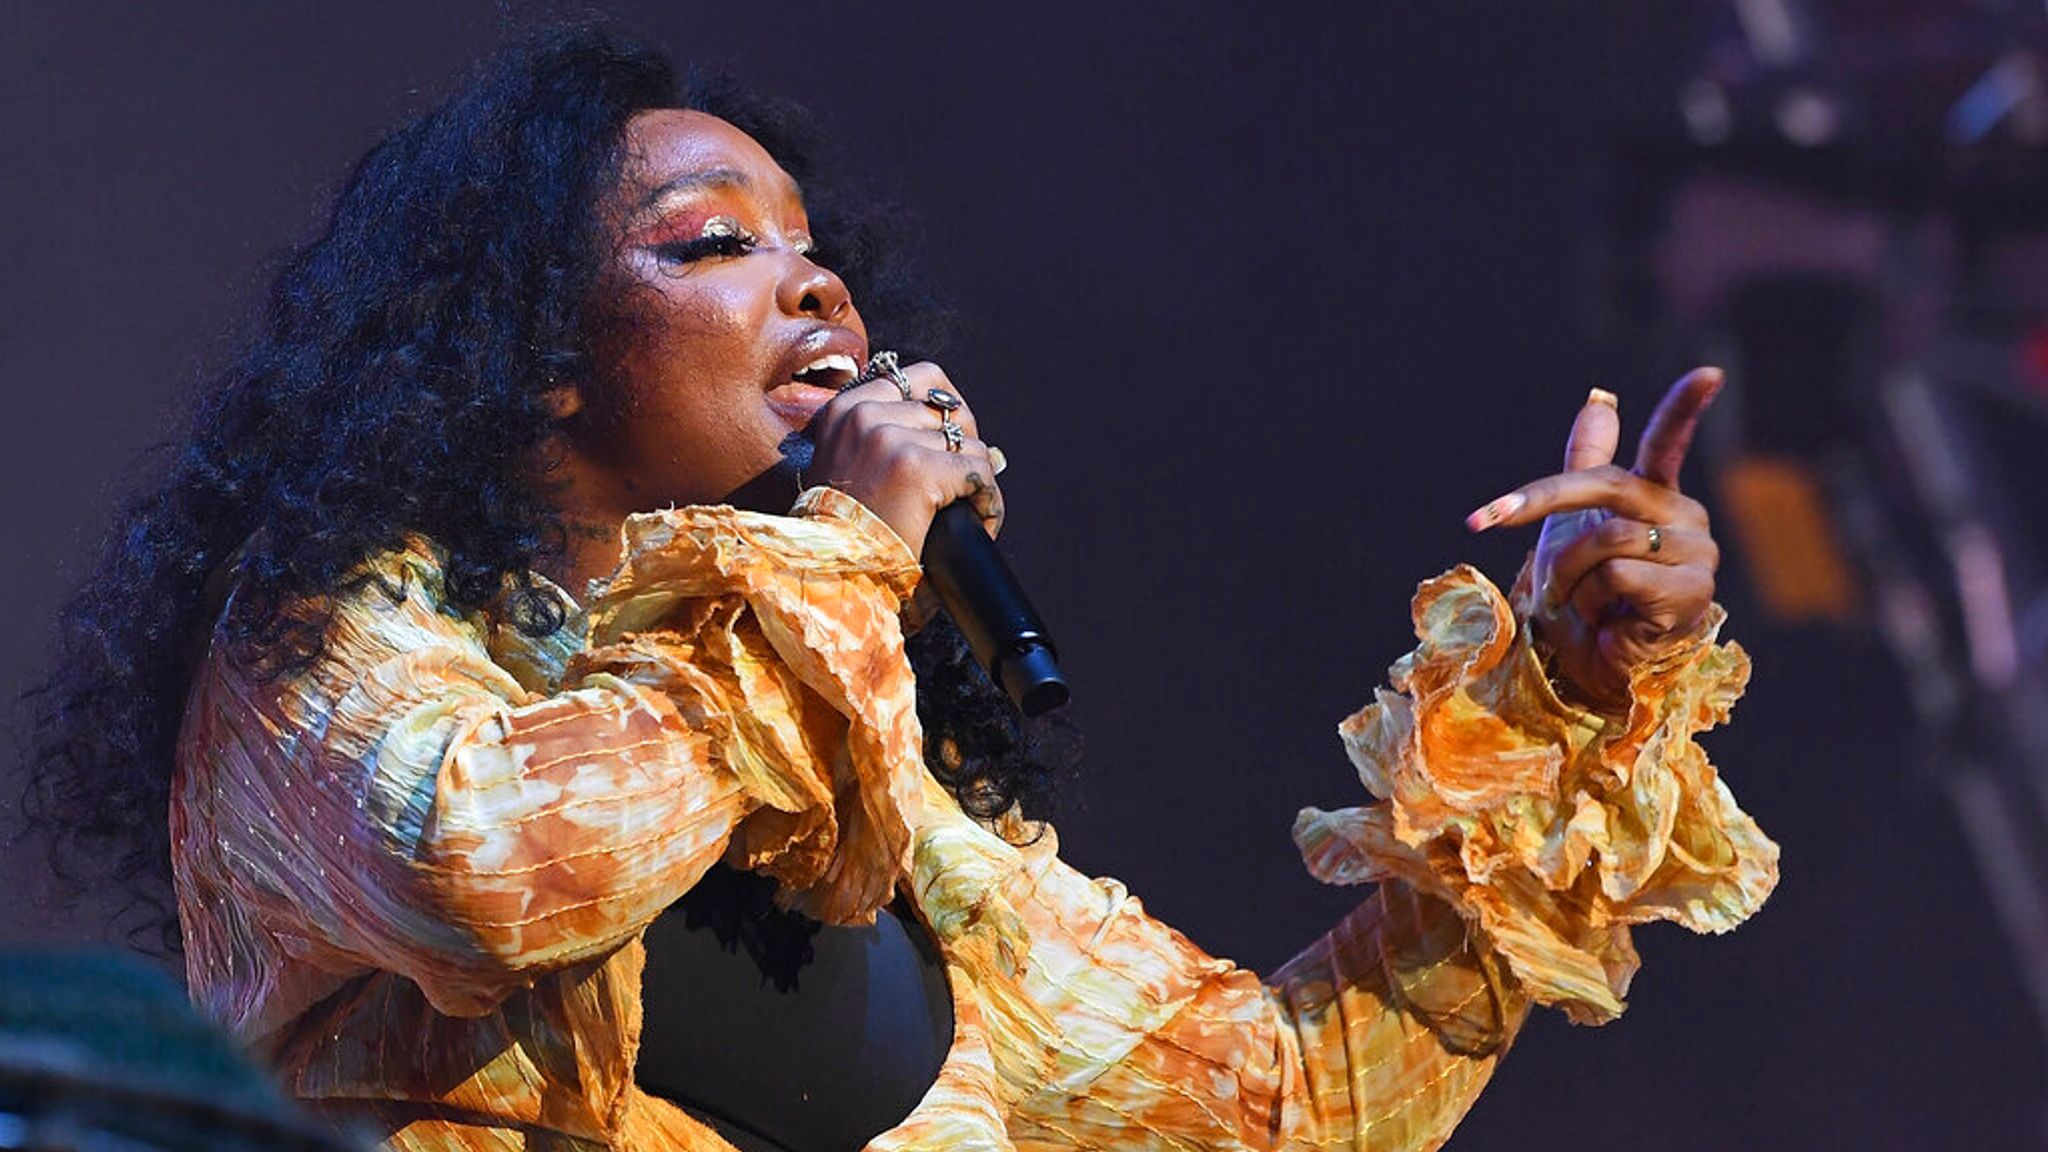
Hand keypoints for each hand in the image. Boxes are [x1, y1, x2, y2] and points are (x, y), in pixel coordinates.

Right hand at [807, 360, 1003, 556]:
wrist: (830, 575)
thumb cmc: (843, 534)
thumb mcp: (853, 472)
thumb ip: (902, 444)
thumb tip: (994, 451)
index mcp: (845, 409)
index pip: (921, 377)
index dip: (948, 409)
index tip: (952, 442)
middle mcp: (864, 415)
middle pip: (950, 410)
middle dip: (966, 448)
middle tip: (965, 486)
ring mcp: (888, 438)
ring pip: (969, 444)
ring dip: (978, 481)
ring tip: (972, 511)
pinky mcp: (915, 468)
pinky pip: (977, 471)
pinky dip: (989, 500)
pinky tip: (981, 521)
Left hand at [1464, 368, 1723, 712]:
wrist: (1590, 667)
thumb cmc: (1585, 596)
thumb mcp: (1573, 524)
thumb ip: (1586, 465)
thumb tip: (1600, 401)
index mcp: (1659, 498)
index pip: (1670, 443)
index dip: (1684, 407)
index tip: (1709, 371)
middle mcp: (1688, 519)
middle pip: (1606, 486)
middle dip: (1541, 502)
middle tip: (1486, 518)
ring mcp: (1698, 555)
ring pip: (1605, 537)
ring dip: (1565, 573)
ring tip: (1573, 601)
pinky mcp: (1691, 592)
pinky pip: (1616, 573)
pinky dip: (1588, 597)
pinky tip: (1604, 620)